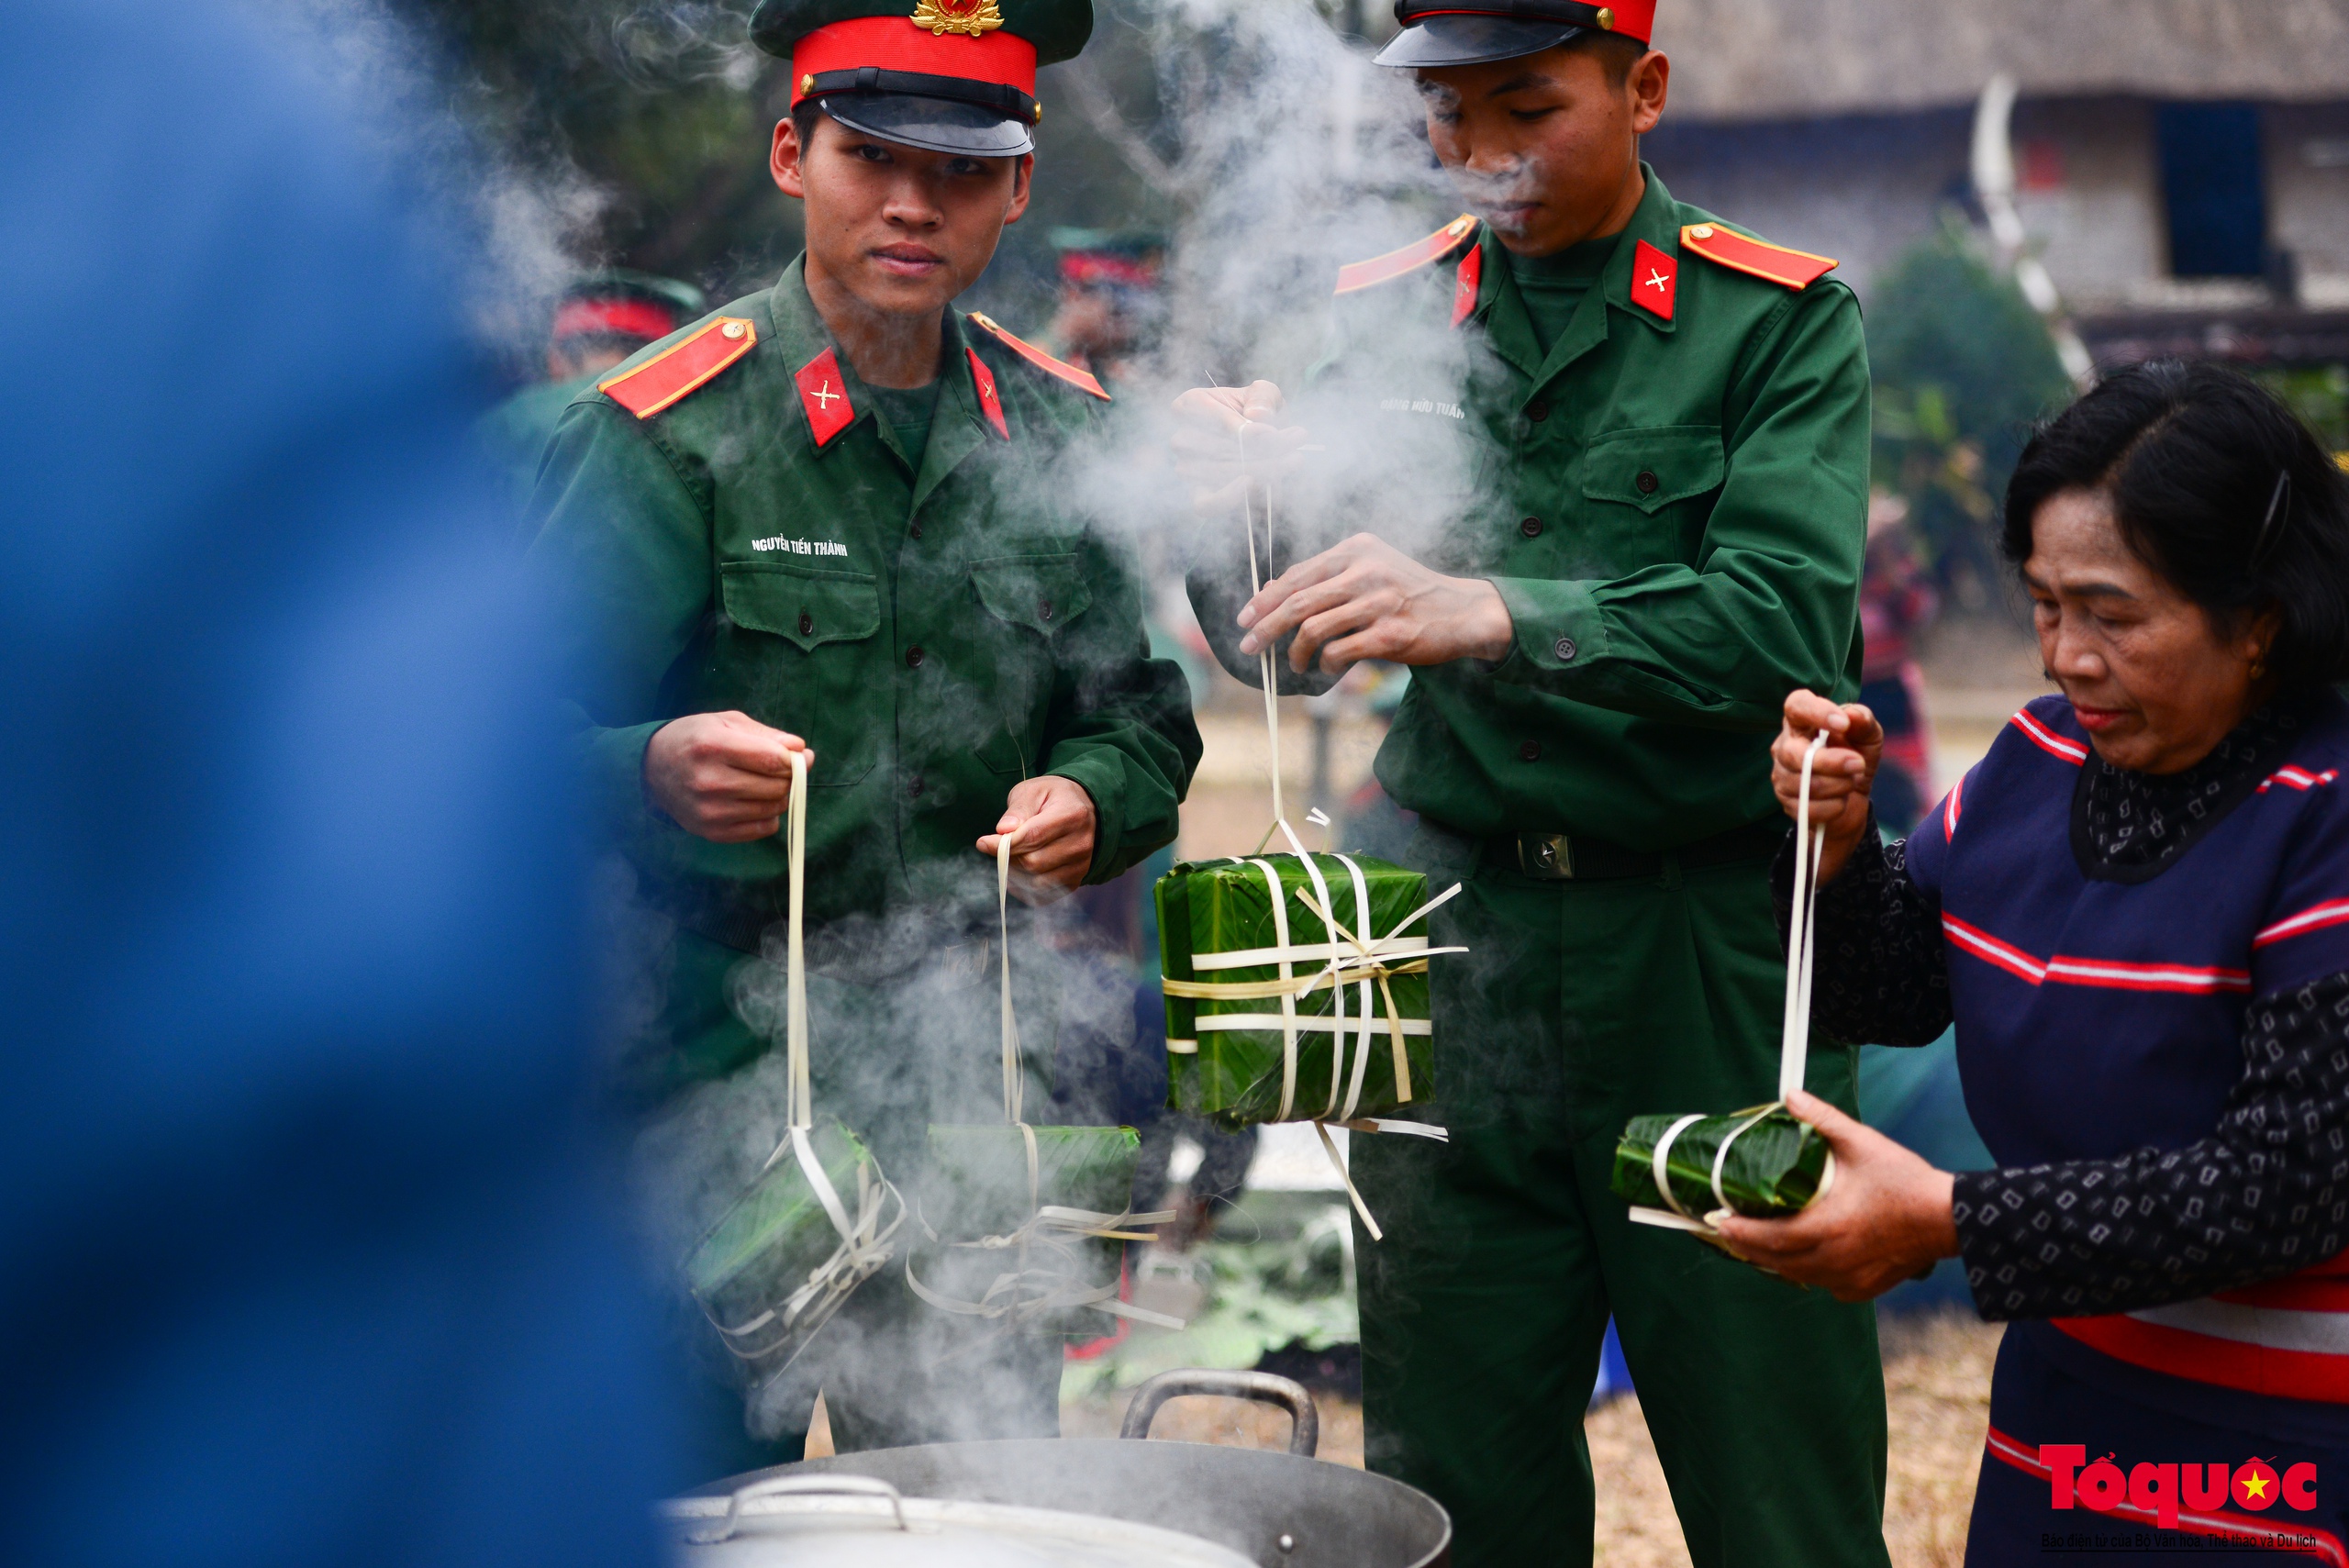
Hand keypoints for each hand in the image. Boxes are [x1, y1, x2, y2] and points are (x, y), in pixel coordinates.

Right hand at [642, 711, 810, 842]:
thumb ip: (767, 735)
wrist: (653, 769)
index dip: (795, 760)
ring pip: (773, 809)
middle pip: (776, 787)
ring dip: (778, 797)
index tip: (799, 757)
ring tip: (763, 783)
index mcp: (713, 746)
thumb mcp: (726, 722)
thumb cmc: (695, 739)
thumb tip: (802, 749)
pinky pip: (762, 829)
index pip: (772, 760)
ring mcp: (709, 811)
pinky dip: (768, 816)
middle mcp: (709, 781)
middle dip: (788, 778)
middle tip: (780, 770)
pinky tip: (754, 801)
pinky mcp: (711, 831)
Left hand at [977, 775, 1096, 903]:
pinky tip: (1019, 871)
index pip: (1032, 837)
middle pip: (1033, 862)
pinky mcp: (1075, 881)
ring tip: (1011, 856)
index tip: (983, 843)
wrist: (1082, 808)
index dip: (1003, 844)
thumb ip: (1018, 809)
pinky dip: (1024, 887)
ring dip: (1015, 873)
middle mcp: (1080, 844)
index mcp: (1072, 815)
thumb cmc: (1052, 798)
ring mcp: (1081, 866)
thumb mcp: (1033, 791)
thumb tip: (1003, 830)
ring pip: (1036, 882)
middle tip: (999, 846)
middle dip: (1009, 856)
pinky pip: (1042, 895)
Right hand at [1170, 380, 1307, 511]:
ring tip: (1295, 459)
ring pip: (1222, 473)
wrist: (1265, 440)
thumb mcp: (1265, 394)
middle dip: (1263, 450)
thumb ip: (1262, 397)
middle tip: (1296, 446)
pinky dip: (1229, 498)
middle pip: (1218, 448)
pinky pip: (1205, 504)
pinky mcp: (1199, 496)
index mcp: (1190, 404)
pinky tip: (1256, 486)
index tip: (1270, 434)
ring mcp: (1187, 469)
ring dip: (1263, 470)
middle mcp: (1181, 438)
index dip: (1239, 428)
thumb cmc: (1259, 412)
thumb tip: (1256, 416)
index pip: (1209, 416)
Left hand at [1235, 533, 1513, 676]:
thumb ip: (1326, 578)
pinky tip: (1325, 668)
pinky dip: (1325, 664)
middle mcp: (1367, 571)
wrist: (1463, 612)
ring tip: (1295, 664)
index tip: (1245, 617)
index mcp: (1357, 550)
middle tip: (1250, 645)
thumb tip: (1271, 589)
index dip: (1265, 598)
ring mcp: (1379, 602)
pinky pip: (1339, 652)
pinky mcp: (1391, 635)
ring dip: (1295, 652)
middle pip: (1298, 601)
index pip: (1298, 574)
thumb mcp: (1371, 570)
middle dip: (1265, 626)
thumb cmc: (1410, 592)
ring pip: (1313, 628)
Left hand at [1710, 1090, 1957, 1301]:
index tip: (1718, 1220)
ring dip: (1773, 1261)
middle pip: (1776, 1261)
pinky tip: (1798, 1257)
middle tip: (1725, 1230)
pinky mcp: (1863, 1287)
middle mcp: (1834, 1260)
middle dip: (1746, 1247)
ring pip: (1797, 1275)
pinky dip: (1805, 1271)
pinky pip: (1822, 1282)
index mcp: (1828, 1227)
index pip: (1770, 1238)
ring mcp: (1848, 1278)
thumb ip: (1822, 1120)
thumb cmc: (1904, 1181)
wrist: (1947, 1218)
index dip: (1740, 1232)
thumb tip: (1790, 1096)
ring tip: (1753, 1242)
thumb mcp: (1862, 1143)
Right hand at [1772, 689, 1882, 883]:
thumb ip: (1863, 721)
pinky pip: (1808, 808)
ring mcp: (1782, 775)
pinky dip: (1834, 807)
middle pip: (1795, 754)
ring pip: (1805, 785)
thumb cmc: (1855, 755)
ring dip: (1839, 785)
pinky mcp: (1787, 802)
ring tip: (1852, 781)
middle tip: (1858, 763)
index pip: (1796, 706)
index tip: (1843, 724)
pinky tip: (1840, 800)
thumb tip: (1853, 715)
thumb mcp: (1868, 736)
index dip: (1816, 713)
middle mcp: (1785, 745)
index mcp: (1801, 721)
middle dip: (1832, 762)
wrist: (1854, 795)